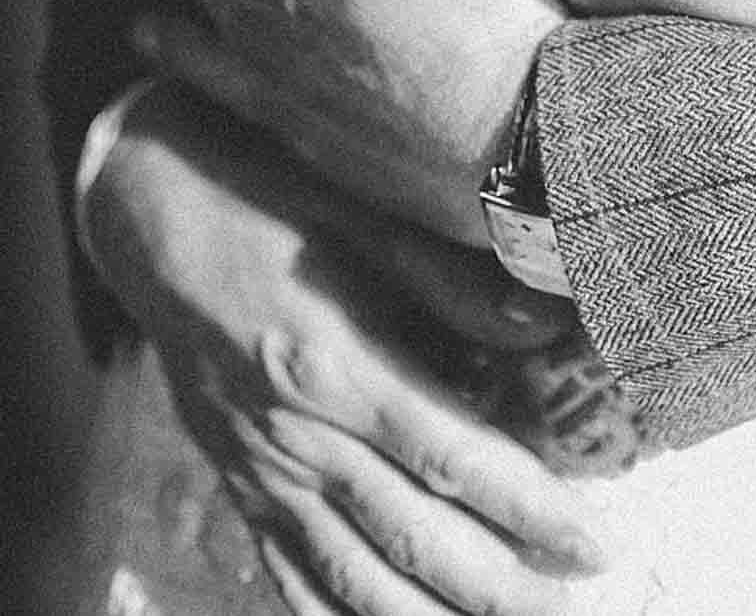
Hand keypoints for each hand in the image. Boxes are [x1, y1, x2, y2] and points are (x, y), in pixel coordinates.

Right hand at [80, 80, 611, 614]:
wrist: (148, 209)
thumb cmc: (267, 194)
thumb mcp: (364, 213)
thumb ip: (452, 280)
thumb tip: (545, 325)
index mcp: (336, 363)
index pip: (452, 458)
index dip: (528, 508)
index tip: (592, 540)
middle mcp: (297, 434)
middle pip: (413, 537)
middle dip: (500, 584)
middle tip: (575, 600)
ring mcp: (262, 469)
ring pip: (354, 576)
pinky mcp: (238, 482)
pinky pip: (290, 573)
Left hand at [147, 0, 571, 247]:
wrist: (522, 142)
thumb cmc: (479, 15)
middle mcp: (281, 44)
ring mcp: (302, 104)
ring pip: (224, 54)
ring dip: (188, 29)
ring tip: (153, 23)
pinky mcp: (331, 151)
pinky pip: (247, 111)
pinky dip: (213, 95)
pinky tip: (205, 92)